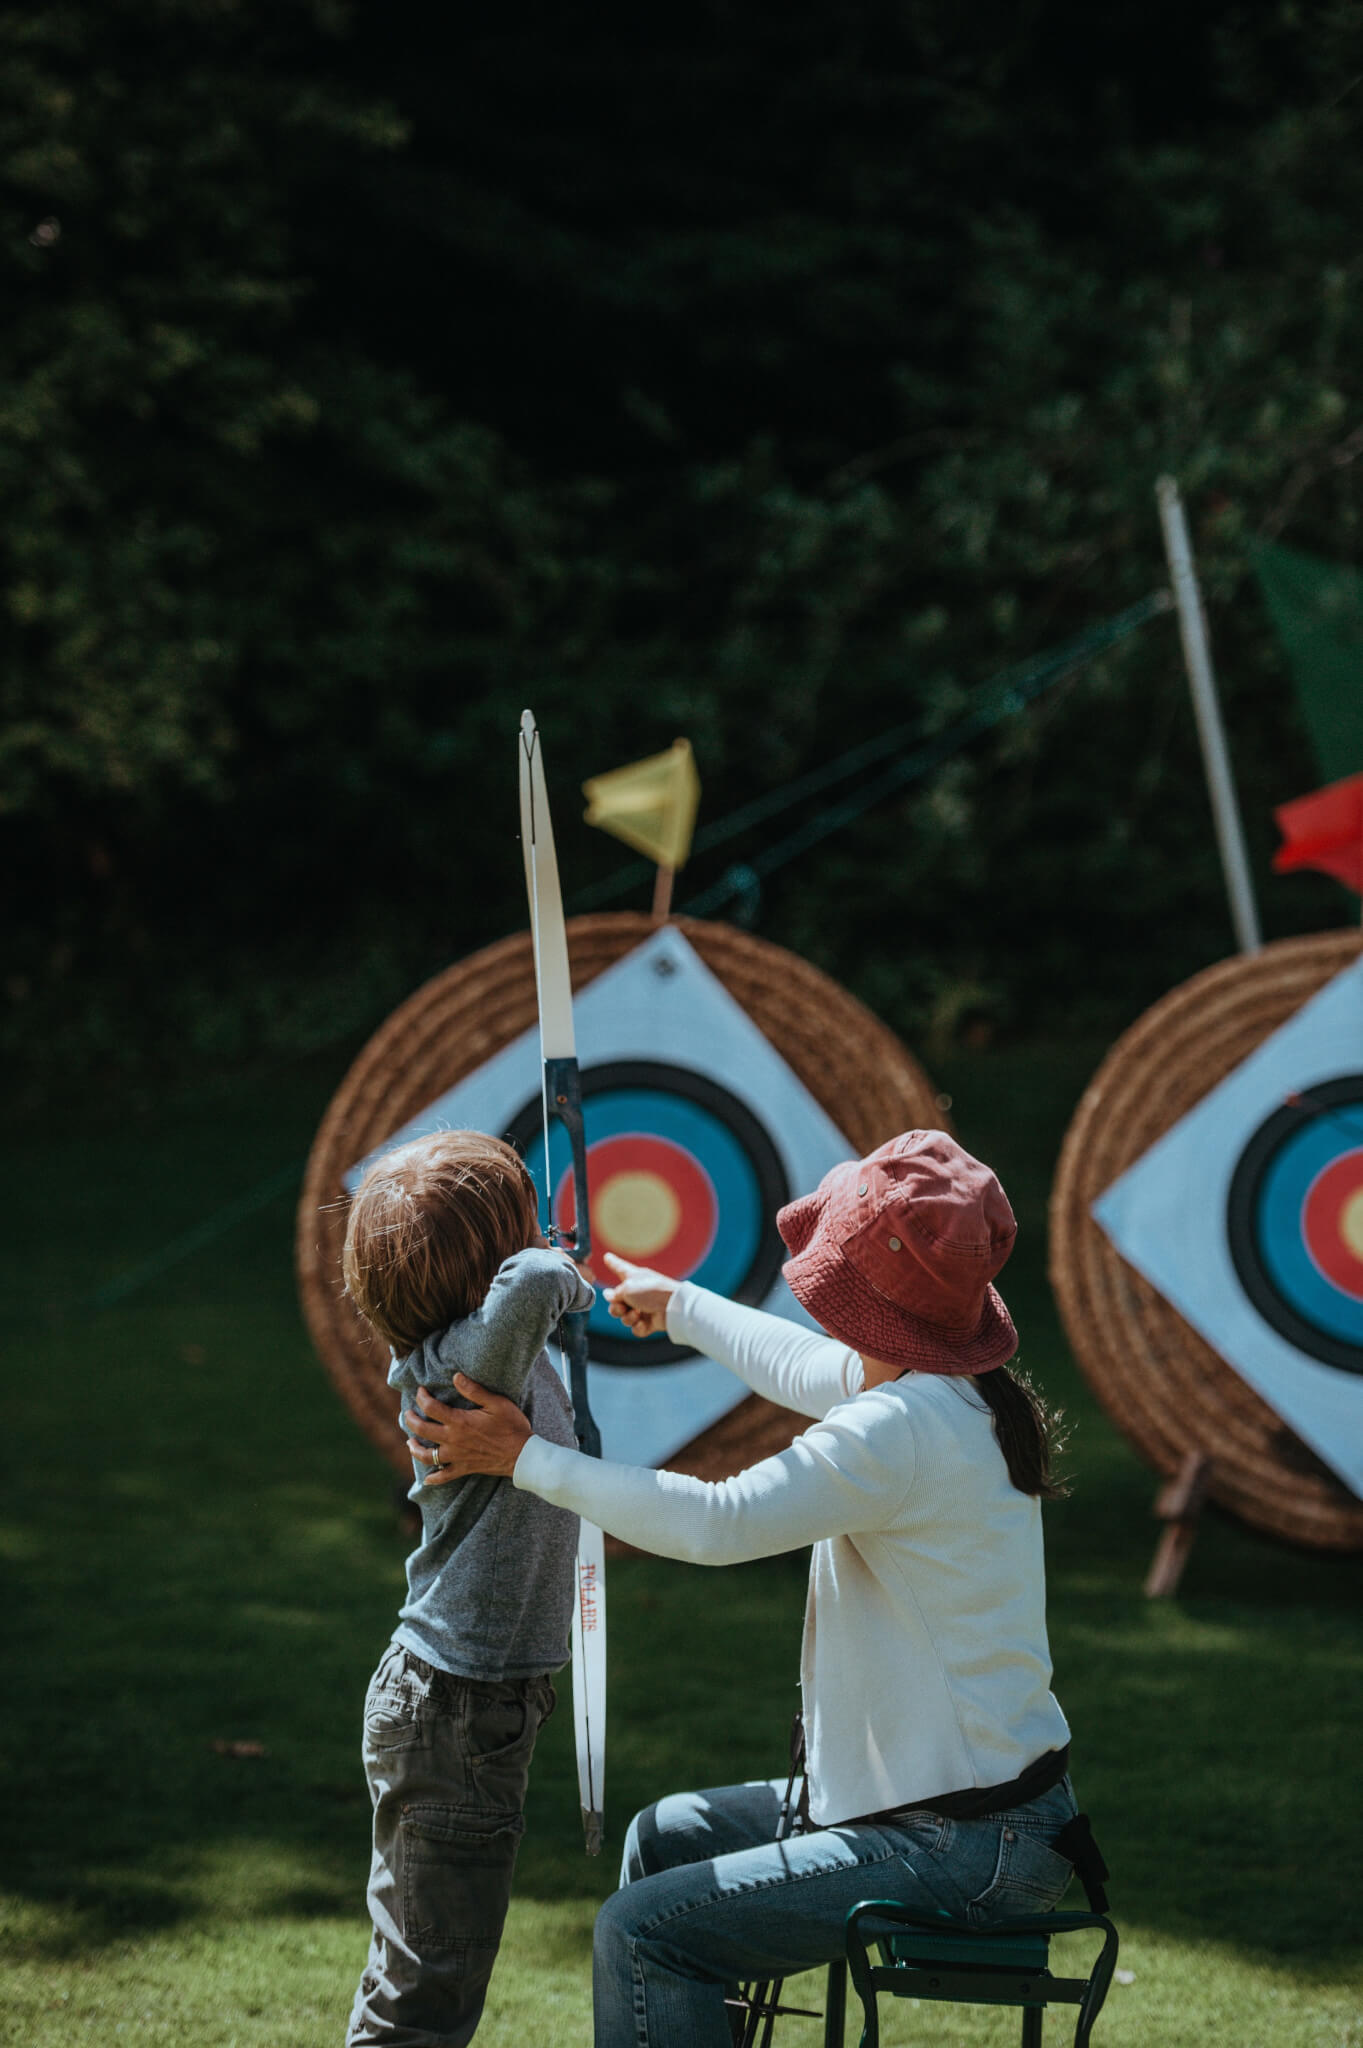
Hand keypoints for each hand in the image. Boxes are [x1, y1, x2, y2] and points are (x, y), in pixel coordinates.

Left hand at [404, 1376, 531, 1483]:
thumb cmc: (512, 1426)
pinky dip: (433, 1478)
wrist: (522, 1455)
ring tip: (409, 1442)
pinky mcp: (464, 1468)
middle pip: (423, 1430)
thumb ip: (474, 1390)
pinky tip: (426, 1479)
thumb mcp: (496, 1402)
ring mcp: (457, 1456)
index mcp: (460, 1421)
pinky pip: (444, 1476)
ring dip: (415, 1449)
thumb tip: (455, 1376)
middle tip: (407, 1413)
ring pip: (427, 1456)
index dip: (422, 1397)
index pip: (432, 1408)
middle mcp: (453, 1440)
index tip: (420, 1391)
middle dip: (411, 1420)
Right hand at [601, 1252, 676, 1338]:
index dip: (612, 1263)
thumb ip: (615, 1293)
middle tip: (622, 1307)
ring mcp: (643, 1308)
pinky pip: (636, 1328)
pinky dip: (638, 1327)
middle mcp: (637, 1292)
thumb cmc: (651, 1291)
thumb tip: (608, 1295)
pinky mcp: (650, 1322)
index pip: (619, 1268)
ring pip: (625, 1318)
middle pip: (616, 1302)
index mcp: (633, 1277)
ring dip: (628, 1317)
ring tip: (637, 1314)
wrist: (672, 1306)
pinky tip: (643, 1322)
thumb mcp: (627, 1287)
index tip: (607, 1256)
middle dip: (615, 1308)